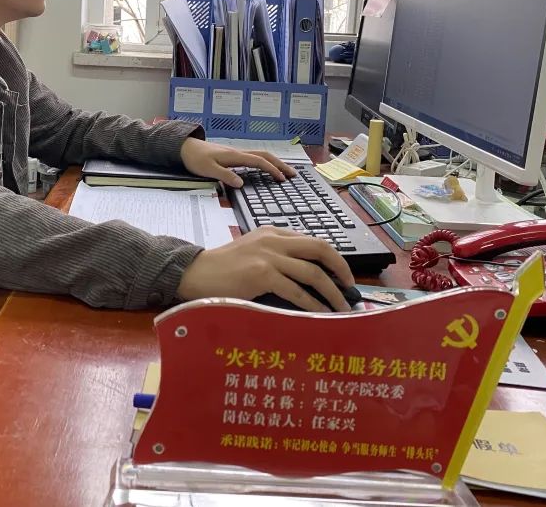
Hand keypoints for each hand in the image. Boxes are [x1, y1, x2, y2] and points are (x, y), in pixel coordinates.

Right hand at [176, 227, 355, 311]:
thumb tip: (308, 277)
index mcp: (273, 232)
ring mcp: (268, 256)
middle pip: (320, 248)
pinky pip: (297, 291)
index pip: (312, 240)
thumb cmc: (222, 268)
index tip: (342, 276)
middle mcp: (274, 240)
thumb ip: (277, 255)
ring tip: (341, 307)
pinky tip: (321, 313)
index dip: (333, 258)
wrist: (195, 272)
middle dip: (341, 268)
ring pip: (313, 272)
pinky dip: (313, 304)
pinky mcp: (261, 274)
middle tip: (350, 287)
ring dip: (332, 292)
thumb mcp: (253, 251)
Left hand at [179, 138, 296, 188]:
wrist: (185, 147)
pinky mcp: (233, 156)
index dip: (271, 169)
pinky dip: (265, 162)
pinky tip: (267, 168)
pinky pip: (254, 157)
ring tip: (285, 171)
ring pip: (261, 154)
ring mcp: (236, 153)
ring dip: (274, 162)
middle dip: (280, 164)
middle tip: (292, 174)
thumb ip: (224, 175)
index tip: (282, 179)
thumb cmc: (195, 158)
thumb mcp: (208, 169)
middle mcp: (238, 152)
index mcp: (235, 156)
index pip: (258, 161)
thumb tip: (241, 183)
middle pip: (265, 155)